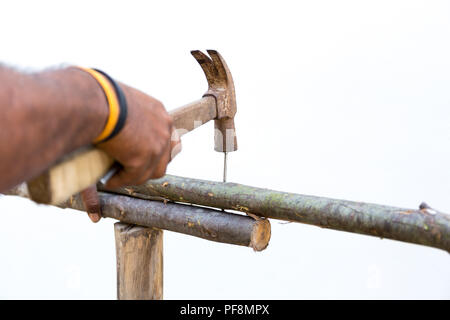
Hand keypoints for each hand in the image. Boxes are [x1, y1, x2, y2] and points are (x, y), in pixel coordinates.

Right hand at [81, 83, 180, 221]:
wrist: (95, 101)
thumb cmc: (99, 96)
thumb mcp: (123, 101)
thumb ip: (128, 114)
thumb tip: (116, 124)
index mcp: (159, 112)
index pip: (169, 138)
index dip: (159, 152)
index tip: (146, 157)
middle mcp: (163, 129)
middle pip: (164, 159)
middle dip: (149, 168)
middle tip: (131, 171)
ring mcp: (156, 145)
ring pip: (150, 173)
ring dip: (134, 177)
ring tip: (118, 178)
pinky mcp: (142, 159)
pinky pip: (133, 177)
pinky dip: (120, 181)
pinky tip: (108, 181)